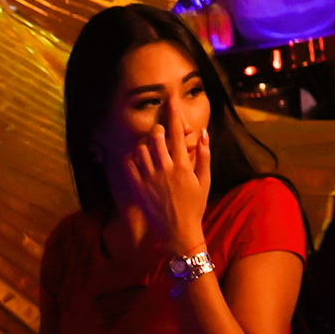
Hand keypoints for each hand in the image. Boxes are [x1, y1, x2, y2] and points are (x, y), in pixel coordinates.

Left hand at [125, 109, 213, 259]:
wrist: (178, 232)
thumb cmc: (195, 206)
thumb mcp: (205, 181)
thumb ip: (204, 156)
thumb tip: (203, 134)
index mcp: (183, 167)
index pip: (177, 134)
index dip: (174, 115)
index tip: (171, 101)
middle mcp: (165, 170)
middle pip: (156, 138)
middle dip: (157, 130)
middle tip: (160, 132)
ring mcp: (149, 179)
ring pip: (141, 149)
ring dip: (145, 144)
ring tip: (150, 148)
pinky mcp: (138, 188)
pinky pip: (129, 165)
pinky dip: (132, 158)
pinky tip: (138, 160)